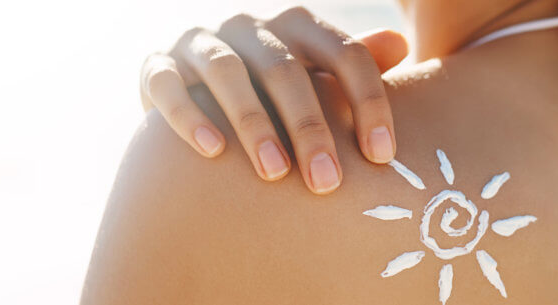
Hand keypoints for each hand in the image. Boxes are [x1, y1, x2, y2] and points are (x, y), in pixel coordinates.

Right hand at [139, 6, 407, 194]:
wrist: (192, 92)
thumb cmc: (272, 95)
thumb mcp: (314, 77)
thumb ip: (353, 66)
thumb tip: (401, 48)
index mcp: (297, 25)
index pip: (344, 53)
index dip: (368, 101)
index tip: (382, 156)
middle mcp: (249, 27)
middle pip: (286, 68)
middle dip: (309, 126)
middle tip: (327, 182)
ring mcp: (200, 43)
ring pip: (227, 73)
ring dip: (253, 122)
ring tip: (275, 173)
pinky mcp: (156, 66)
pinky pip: (168, 85)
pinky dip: (190, 115)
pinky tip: (213, 151)